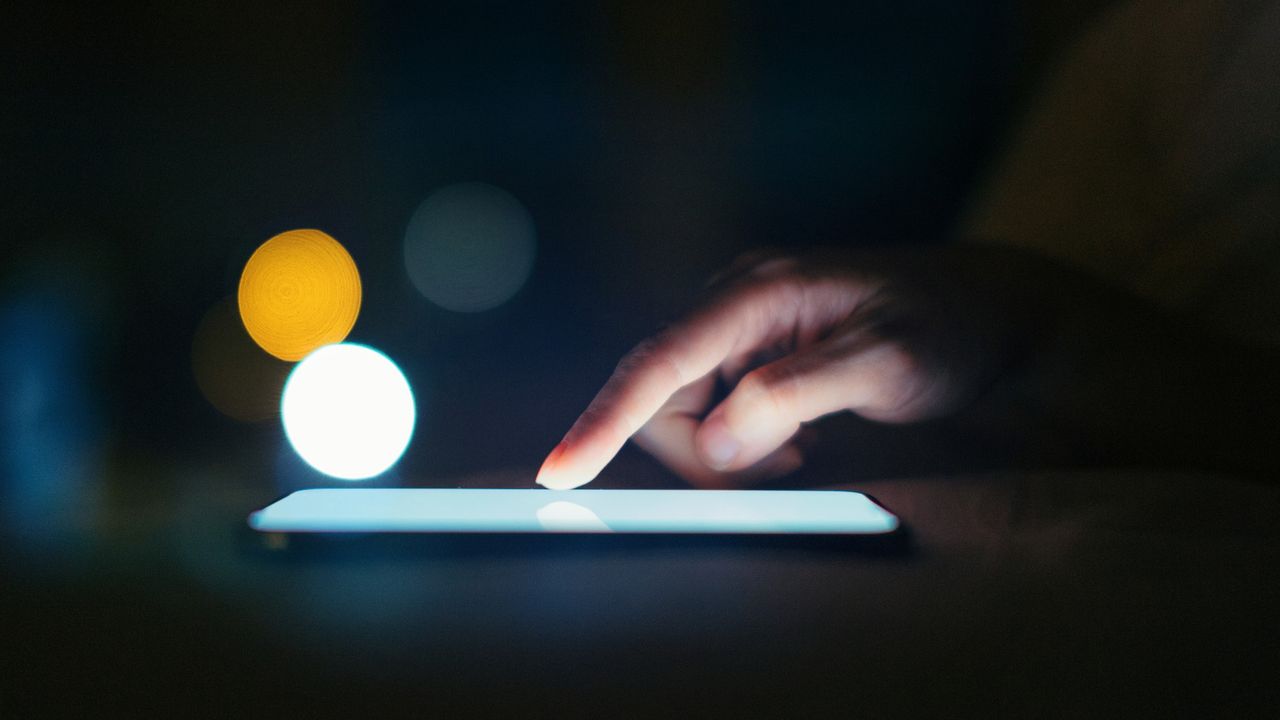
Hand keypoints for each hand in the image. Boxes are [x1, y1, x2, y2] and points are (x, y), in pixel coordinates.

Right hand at [535, 247, 1032, 488]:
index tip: (558, 472)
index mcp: (758, 291)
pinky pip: (713, 412)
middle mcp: (736, 303)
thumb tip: (716, 440)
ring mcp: (742, 329)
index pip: (660, 362)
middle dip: (704, 451)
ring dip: (730, 451)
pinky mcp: (753, 354)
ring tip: (806, 445)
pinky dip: (745, 443)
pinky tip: (800, 437)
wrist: (993, 311)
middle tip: (790, 464)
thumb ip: (798, 393)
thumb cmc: (950, 326)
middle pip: (662, 397)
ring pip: (684, 412)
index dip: (603, 420)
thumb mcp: (889, 361)